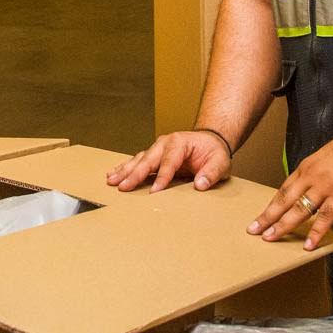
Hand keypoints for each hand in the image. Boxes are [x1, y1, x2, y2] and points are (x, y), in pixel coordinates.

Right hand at [106, 130, 231, 192]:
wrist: (209, 141)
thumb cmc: (213, 152)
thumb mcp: (220, 162)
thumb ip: (211, 173)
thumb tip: (201, 184)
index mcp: (180, 143)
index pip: (169, 162)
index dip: (162, 177)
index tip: (154, 191)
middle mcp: (165, 143)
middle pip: (148, 160)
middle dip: (134, 174)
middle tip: (123, 187)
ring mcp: (157, 148)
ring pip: (139, 160)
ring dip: (125, 171)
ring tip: (112, 180)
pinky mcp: (154, 155)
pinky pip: (138, 161)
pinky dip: (126, 168)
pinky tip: (114, 174)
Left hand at [248, 131, 332, 250]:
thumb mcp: (327, 159)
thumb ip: (318, 175)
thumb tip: (315, 190)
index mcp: (307, 168)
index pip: (284, 189)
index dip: (271, 205)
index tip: (262, 217)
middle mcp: (311, 177)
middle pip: (284, 200)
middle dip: (268, 217)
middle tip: (254, 230)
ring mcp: (324, 187)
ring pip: (299, 209)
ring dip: (283, 225)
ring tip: (271, 238)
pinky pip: (325, 218)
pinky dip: (316, 233)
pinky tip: (309, 245)